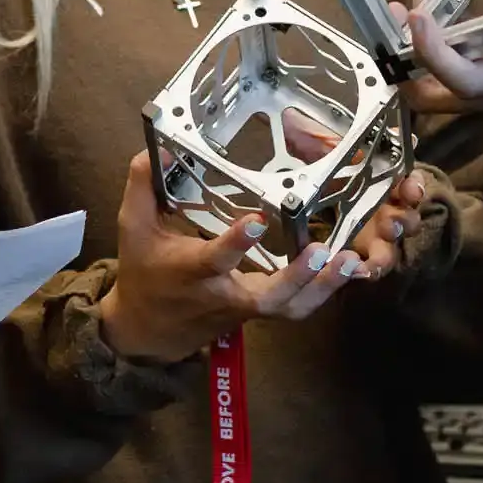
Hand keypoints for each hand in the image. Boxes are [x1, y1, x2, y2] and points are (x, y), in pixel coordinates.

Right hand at [96, 148, 369, 363]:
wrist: (148, 332)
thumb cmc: (144, 274)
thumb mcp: (133, 229)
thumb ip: (143, 187)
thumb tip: (155, 149)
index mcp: (191, 272)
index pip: (214, 260)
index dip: (235, 244)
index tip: (256, 221)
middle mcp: (223, 295)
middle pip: (267, 298)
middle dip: (297, 277)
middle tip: (323, 251)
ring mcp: (246, 309)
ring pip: (289, 309)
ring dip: (321, 288)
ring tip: (349, 261)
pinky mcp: (261, 314)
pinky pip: (295, 308)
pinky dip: (322, 292)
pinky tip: (346, 268)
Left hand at [281, 108, 428, 277]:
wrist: (302, 201)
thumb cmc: (323, 167)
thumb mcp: (319, 149)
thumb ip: (314, 139)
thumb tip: (295, 119)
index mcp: (383, 179)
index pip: (408, 180)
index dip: (413, 185)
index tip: (410, 188)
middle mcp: (386, 208)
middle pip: (407, 217)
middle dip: (404, 220)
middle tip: (392, 223)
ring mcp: (376, 236)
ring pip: (392, 247)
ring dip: (386, 251)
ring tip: (370, 259)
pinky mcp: (362, 257)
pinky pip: (371, 267)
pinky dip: (368, 270)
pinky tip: (357, 272)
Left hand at [399, 0, 482, 120]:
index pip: (468, 82)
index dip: (433, 54)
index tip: (418, 15)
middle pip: (440, 95)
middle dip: (411, 53)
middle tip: (408, 0)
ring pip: (451, 88)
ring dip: (428, 45)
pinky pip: (472, 78)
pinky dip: (452, 45)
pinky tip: (457, 1)